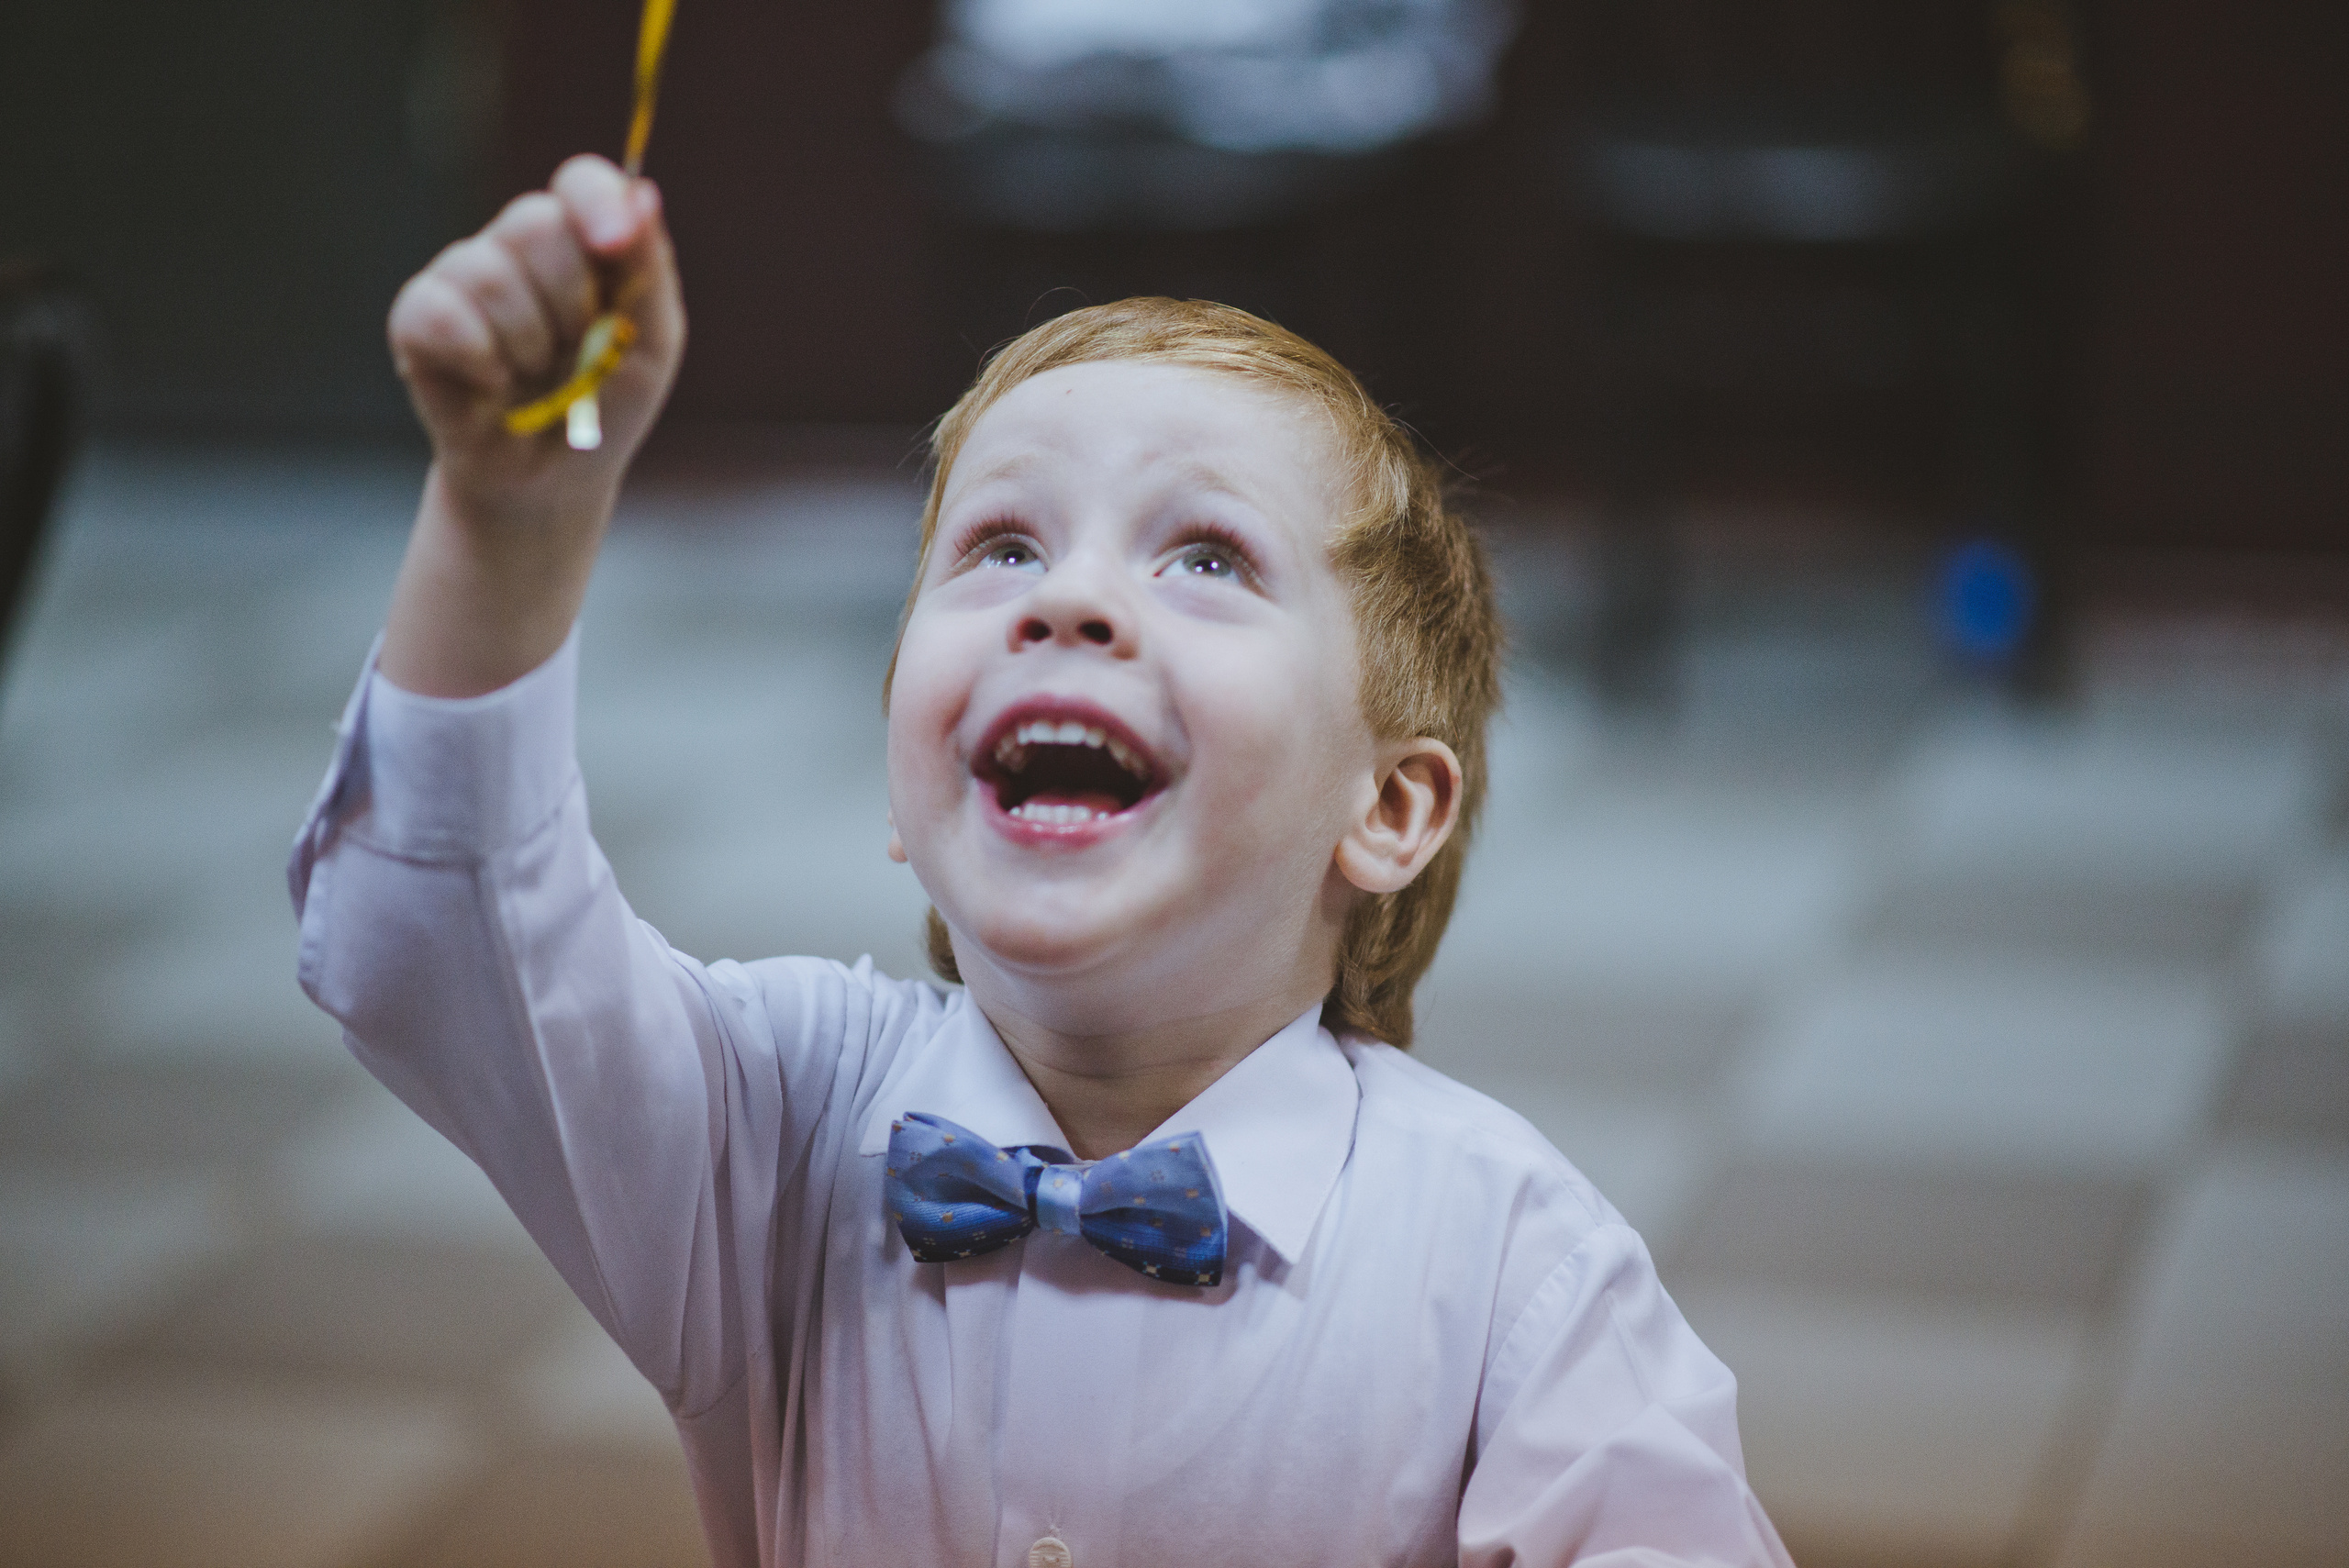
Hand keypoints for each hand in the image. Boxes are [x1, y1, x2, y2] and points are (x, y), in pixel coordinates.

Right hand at [387, 154, 685, 525]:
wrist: (553, 481)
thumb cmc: (605, 406)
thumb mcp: (650, 345)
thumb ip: (650, 270)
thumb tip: (644, 194)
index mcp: (581, 241)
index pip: (580, 182)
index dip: (597, 202)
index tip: (614, 243)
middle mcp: (517, 246)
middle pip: (533, 221)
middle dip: (568, 302)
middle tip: (576, 350)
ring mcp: (462, 276)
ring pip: (487, 271)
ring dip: (527, 343)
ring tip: (533, 376)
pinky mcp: (416, 317)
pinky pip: (437, 312)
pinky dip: (478, 359)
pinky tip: (491, 385)